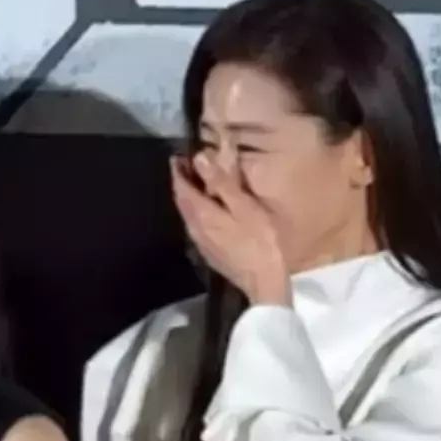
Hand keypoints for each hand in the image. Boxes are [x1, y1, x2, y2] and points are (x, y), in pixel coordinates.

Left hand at [170, 153, 290, 305]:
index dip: (177, 171)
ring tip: (199, 184)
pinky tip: (210, 211)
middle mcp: (194, 229)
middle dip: (183, 183)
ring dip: (190, 198)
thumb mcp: (244, 206)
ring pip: (189, 215)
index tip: (176, 157)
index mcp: (201, 215)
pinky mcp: (210, 254)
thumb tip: (199, 158)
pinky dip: (199, 213)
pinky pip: (197, 226)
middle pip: (182, 202)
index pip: (181, 188)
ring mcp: (201, 243)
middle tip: (187, 167)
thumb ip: (222, 182)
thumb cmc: (259, 240)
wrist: (264, 283)